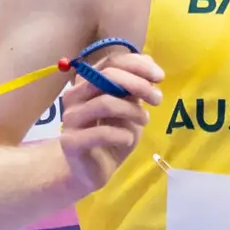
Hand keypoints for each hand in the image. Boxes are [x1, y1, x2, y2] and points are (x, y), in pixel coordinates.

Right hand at [54, 47, 162, 196]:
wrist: (90, 170)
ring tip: (145, 120)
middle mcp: (74, 96)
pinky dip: (122, 135)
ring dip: (132, 110)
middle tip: (157, 99)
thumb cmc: (111, 136)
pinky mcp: (71, 141)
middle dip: (138, 85)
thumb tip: (149, 60)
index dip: (137, 65)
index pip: (111, 61)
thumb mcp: (128, 108)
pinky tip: (128, 139)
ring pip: (105, 103)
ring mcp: (70, 118)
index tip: (159, 76)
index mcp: (87, 82)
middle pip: (107, 76)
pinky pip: (101, 132)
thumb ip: (134, 87)